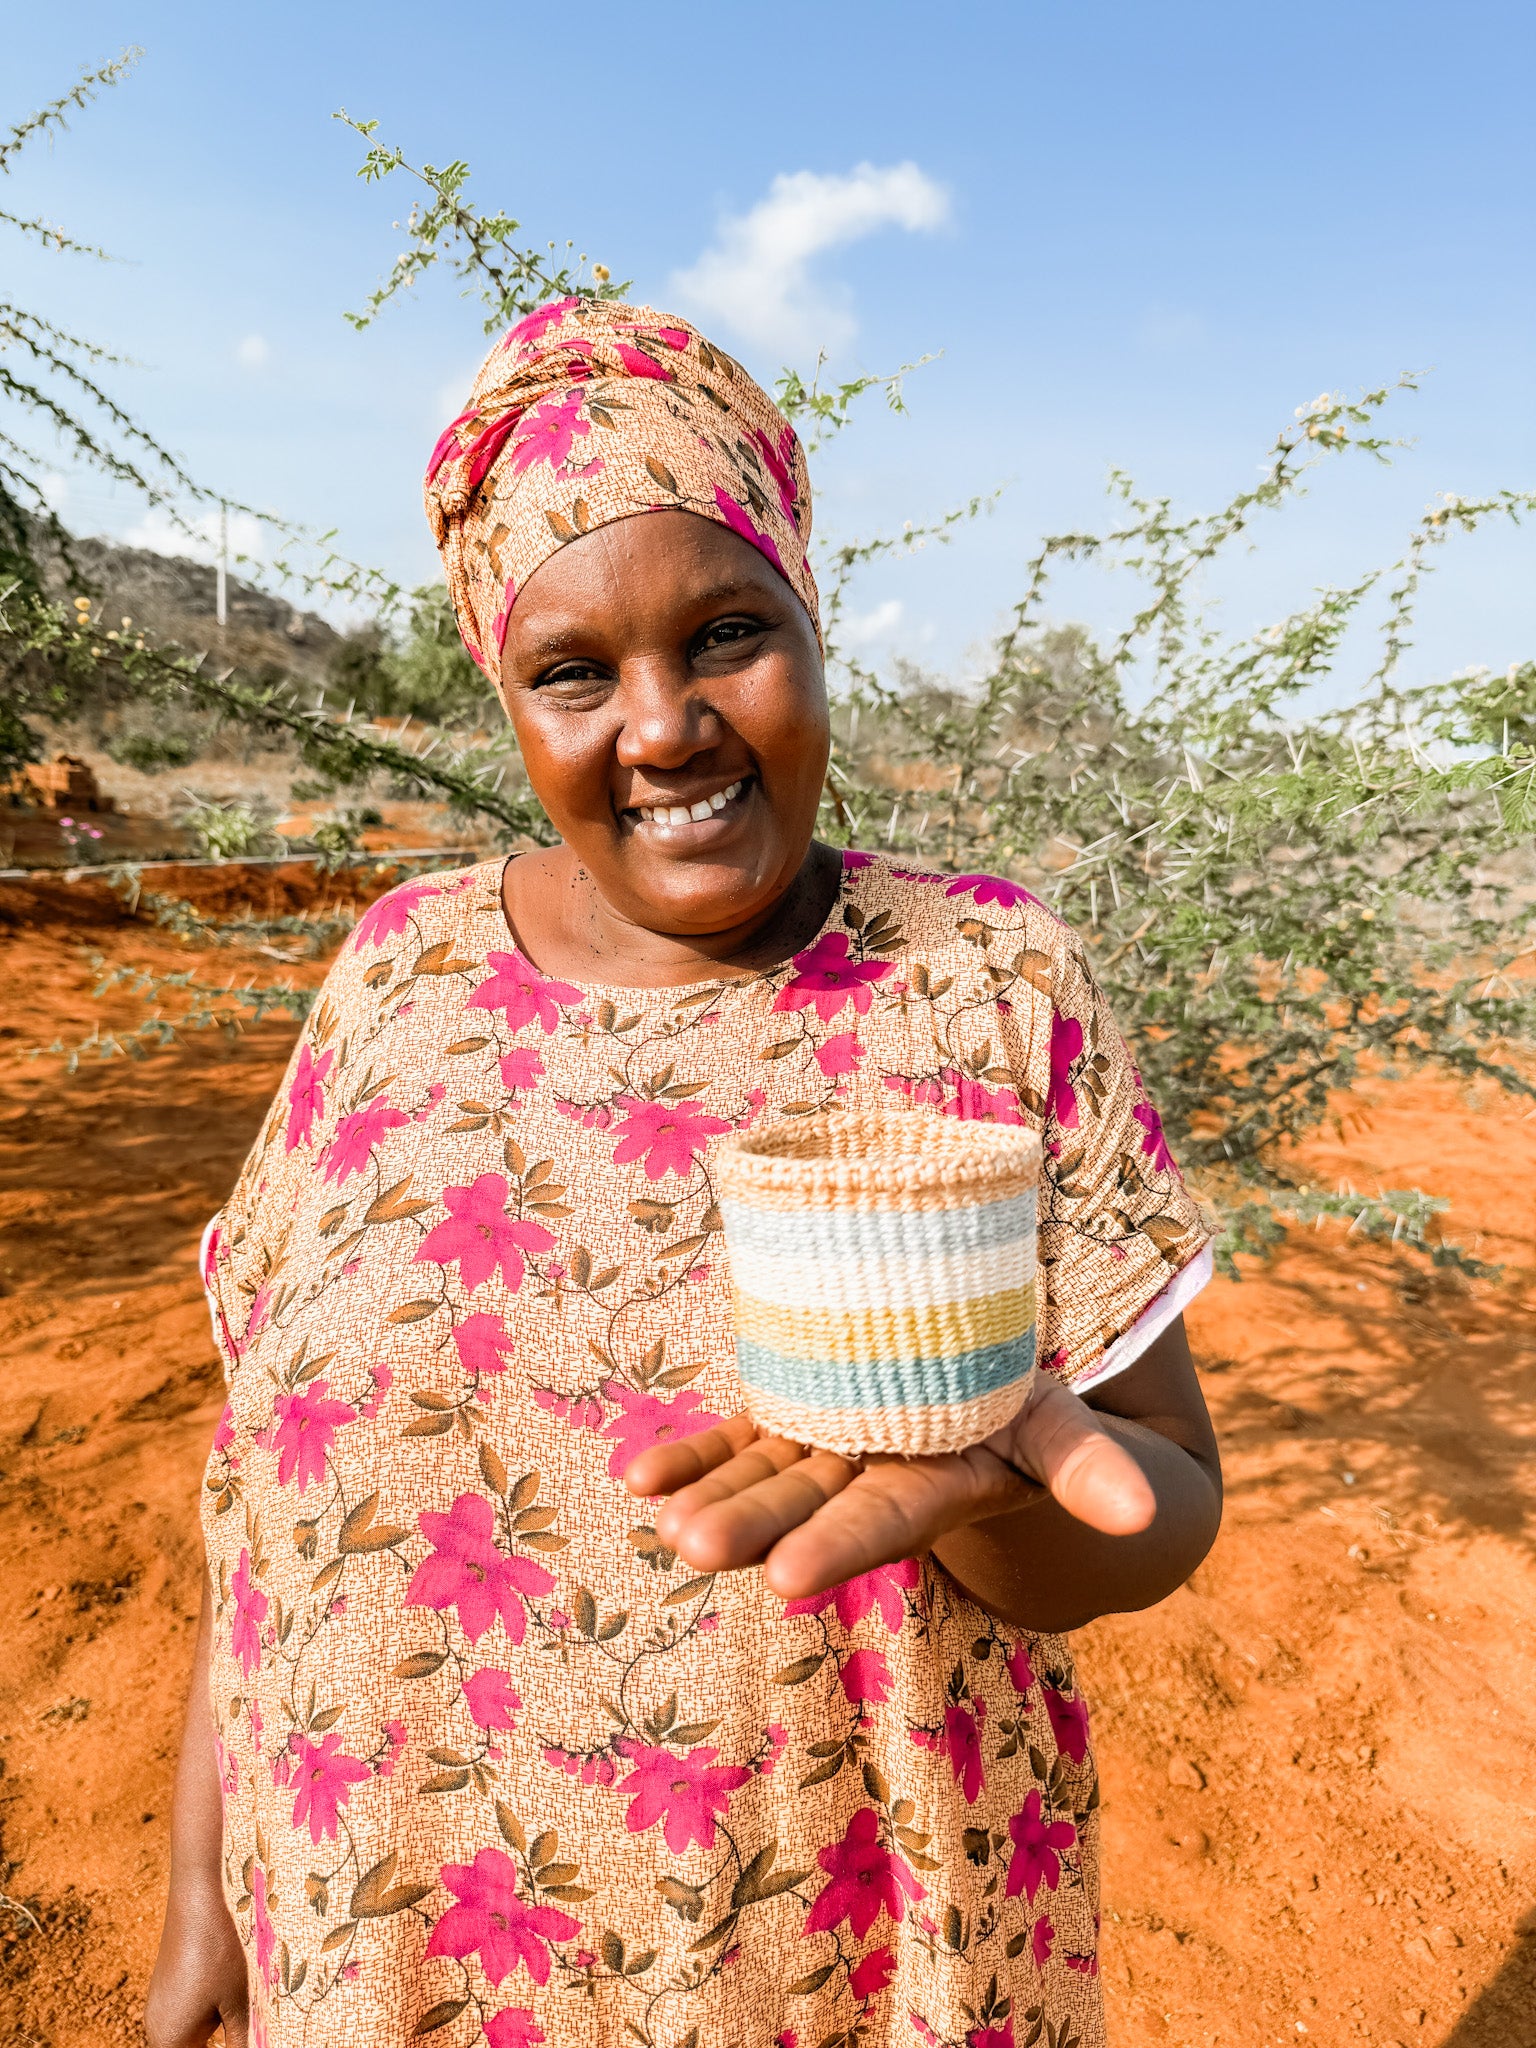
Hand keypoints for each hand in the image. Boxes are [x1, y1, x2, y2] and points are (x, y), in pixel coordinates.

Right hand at [143, 1875, 249, 2047]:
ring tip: (232, 2011)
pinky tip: (221, 1995)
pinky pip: (181, 2017)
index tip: (235, 2038)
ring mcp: (156, 2010)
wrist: (195, 1904)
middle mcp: (156, 2031)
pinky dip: (202, 2016)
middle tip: (237, 2022)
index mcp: (171, 2042)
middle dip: (214, 2042)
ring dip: (209, 2034)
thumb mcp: (239, 2004)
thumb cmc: (219, 1955)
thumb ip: (242, 2041)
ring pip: (186, 2036)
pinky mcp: (162, 1991)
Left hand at [625, 1370, 1155, 1601]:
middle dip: (751, 1523)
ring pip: (764, 1475)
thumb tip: (1139, 1514)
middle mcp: (874, 1474)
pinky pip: (741, 1437)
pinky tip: (639, 1478)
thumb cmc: (1038, 1404)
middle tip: (692, 1546)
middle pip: (807, 1503)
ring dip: (711, 1494)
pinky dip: (694, 1454)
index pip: (884, 1521)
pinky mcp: (798, 1415)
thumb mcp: (1062, 1428)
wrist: (998, 1374)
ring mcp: (829, 1445)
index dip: (837, 1544)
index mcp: (937, 1484)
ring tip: (661, 1518)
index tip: (783, 1577)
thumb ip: (1091, 1470)